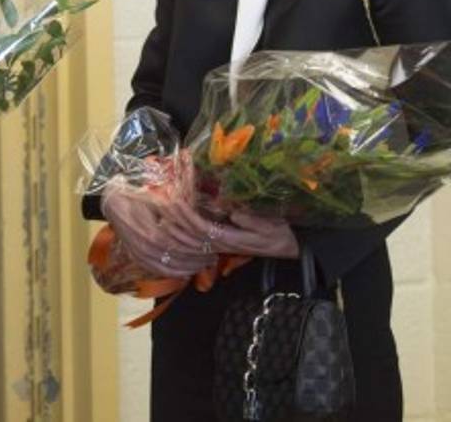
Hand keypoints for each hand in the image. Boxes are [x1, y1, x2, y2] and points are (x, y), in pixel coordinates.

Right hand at [102, 181, 215, 277]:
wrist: (115, 204)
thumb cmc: (139, 199)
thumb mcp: (158, 202)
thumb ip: (176, 214)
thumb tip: (198, 223)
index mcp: (153, 233)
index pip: (181, 247)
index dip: (198, 249)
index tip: (212, 247)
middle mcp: (146, 248)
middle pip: (178, 259)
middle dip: (197, 260)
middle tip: (213, 257)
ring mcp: (140, 255)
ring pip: (169, 268)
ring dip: (189, 268)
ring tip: (203, 265)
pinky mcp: (137, 258)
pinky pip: (158, 270)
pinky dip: (174, 273)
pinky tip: (186, 272)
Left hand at [166, 201, 297, 259]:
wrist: (288, 248)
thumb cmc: (280, 233)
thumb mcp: (272, 225)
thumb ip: (253, 220)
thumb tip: (233, 213)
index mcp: (230, 238)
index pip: (202, 228)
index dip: (187, 216)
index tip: (176, 201)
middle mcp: (221, 243)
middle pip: (191, 235)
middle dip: (176, 219)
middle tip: (162, 202)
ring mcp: (220, 245)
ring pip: (191, 240)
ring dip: (176, 225)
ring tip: (163, 210)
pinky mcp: (221, 242)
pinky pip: (197, 239)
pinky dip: (184, 230)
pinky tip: (175, 221)